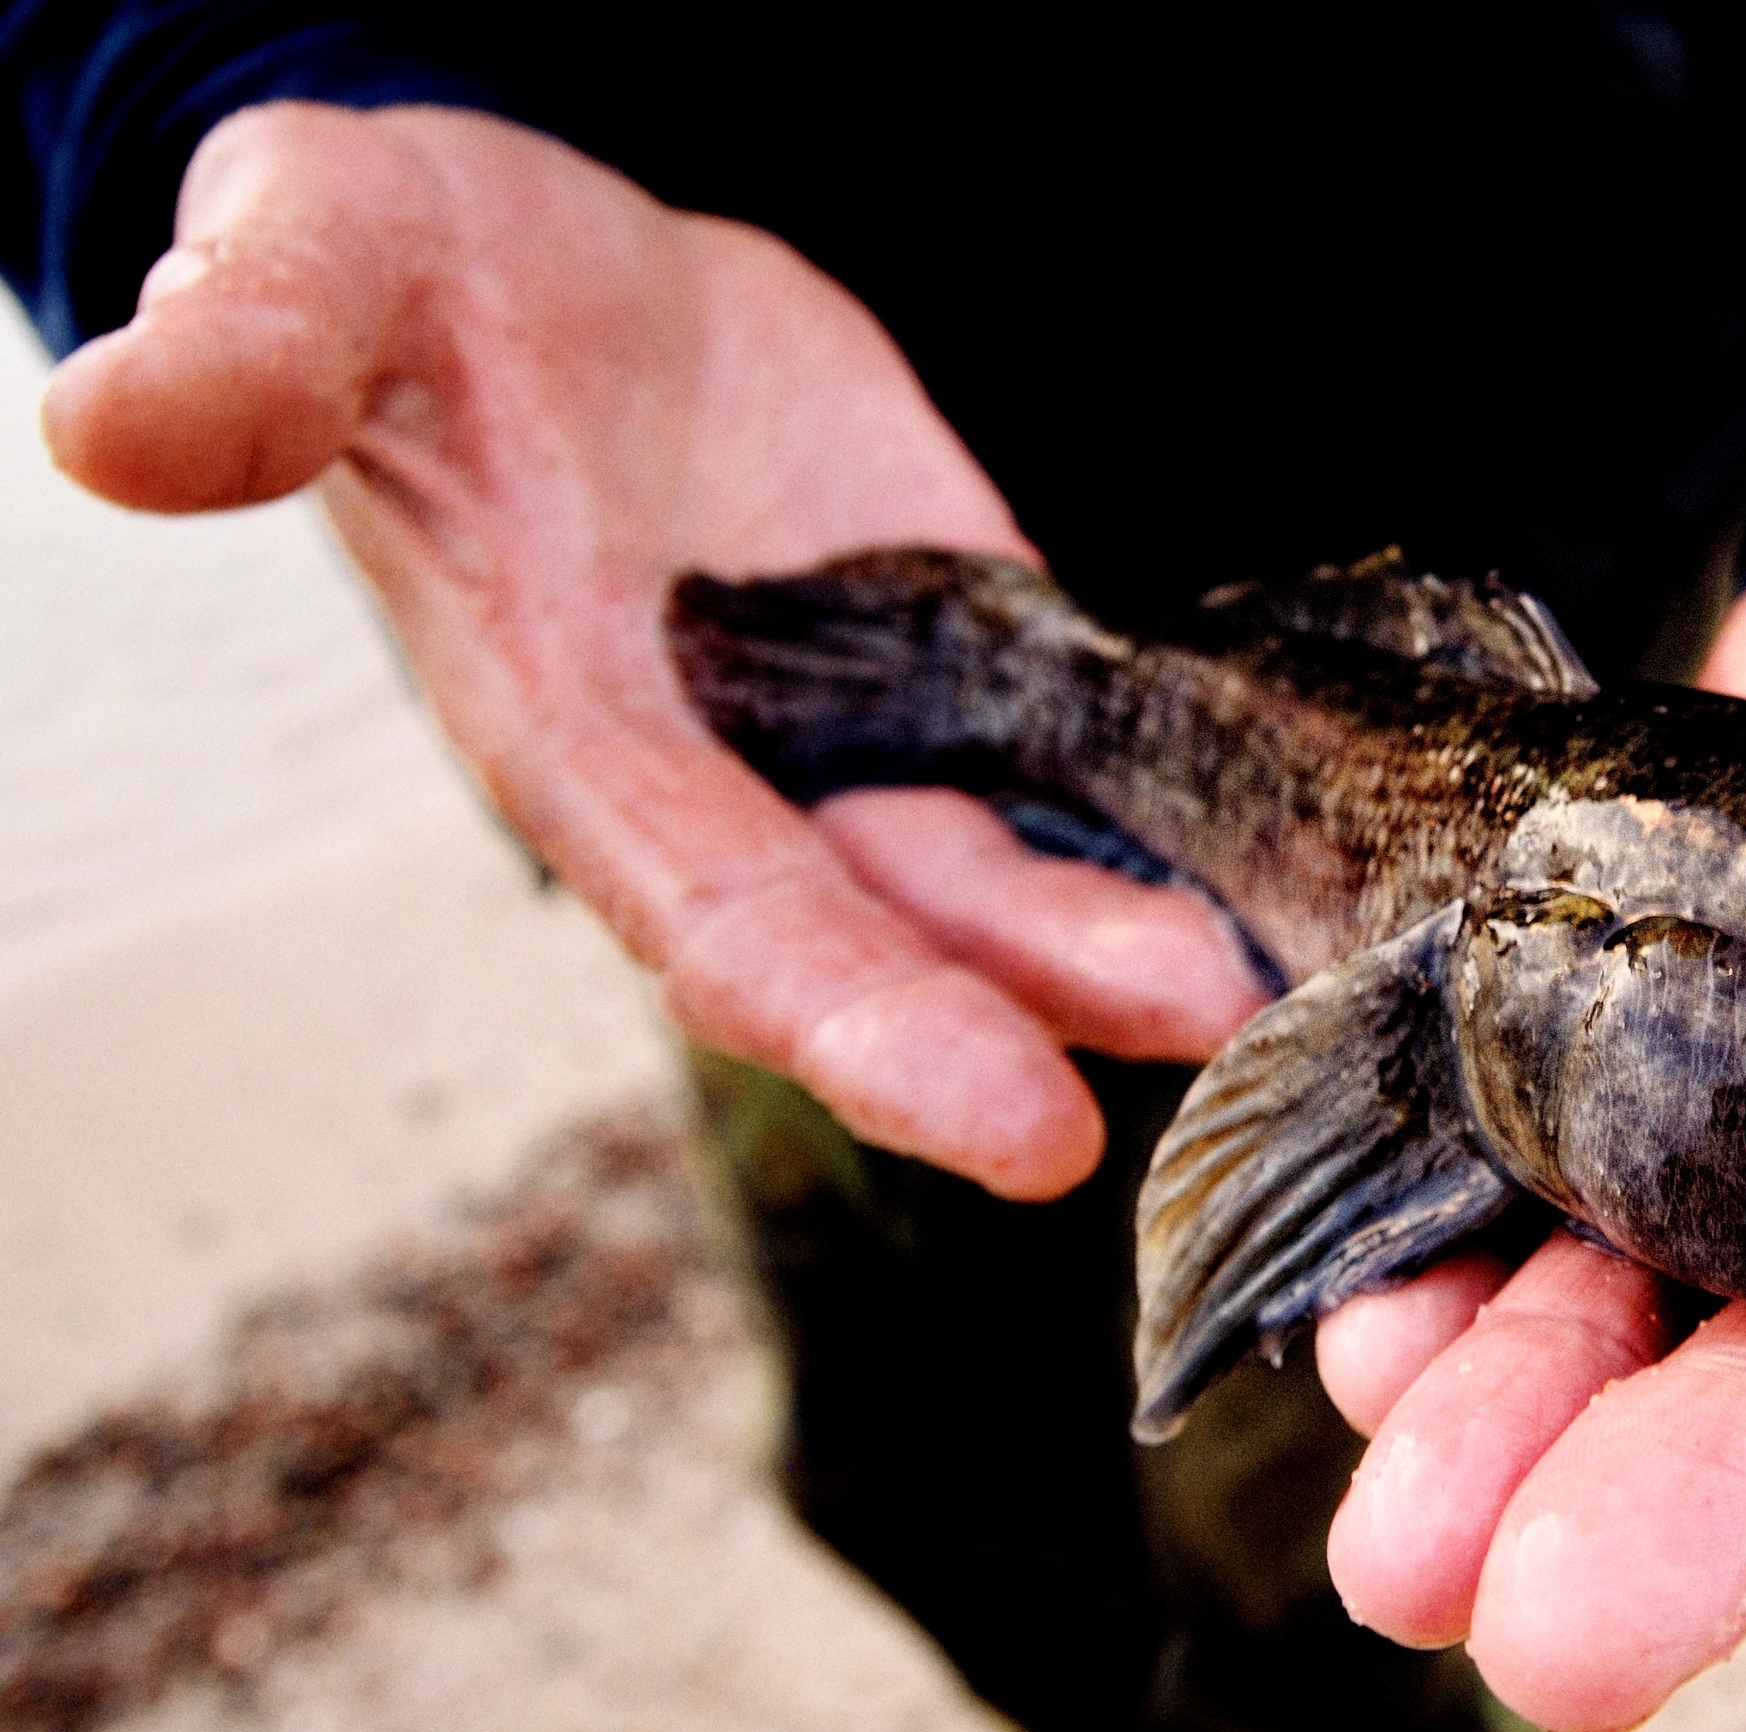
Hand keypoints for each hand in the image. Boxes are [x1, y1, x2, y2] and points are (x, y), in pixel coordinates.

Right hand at [46, 102, 1266, 1197]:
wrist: (520, 251)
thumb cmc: (392, 270)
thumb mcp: (318, 260)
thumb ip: (253, 357)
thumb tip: (108, 423)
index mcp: (580, 737)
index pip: (722, 915)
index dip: (861, 1019)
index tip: (1007, 1118)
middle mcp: (726, 776)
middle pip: (893, 936)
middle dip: (1035, 1011)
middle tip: (1209, 1045)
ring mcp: (849, 726)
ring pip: (1000, 870)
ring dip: (1125, 930)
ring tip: (1280, 967)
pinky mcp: (949, 648)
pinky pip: (1062, 762)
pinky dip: (1159, 820)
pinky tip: (1280, 857)